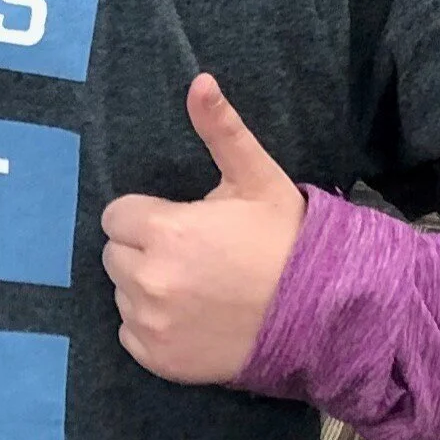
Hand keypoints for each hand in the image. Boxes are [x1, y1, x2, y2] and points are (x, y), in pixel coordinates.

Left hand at [100, 74, 305, 385]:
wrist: (324, 316)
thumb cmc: (287, 241)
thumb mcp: (257, 178)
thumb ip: (220, 130)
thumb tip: (199, 80)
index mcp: (163, 230)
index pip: (116, 215)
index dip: (146, 216)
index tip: (179, 223)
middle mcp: (148, 279)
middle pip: (114, 253)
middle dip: (143, 248)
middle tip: (191, 254)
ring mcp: (151, 323)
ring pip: (122, 293)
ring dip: (145, 286)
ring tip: (196, 286)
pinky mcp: (159, 359)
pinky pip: (130, 334)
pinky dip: (152, 326)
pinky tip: (191, 318)